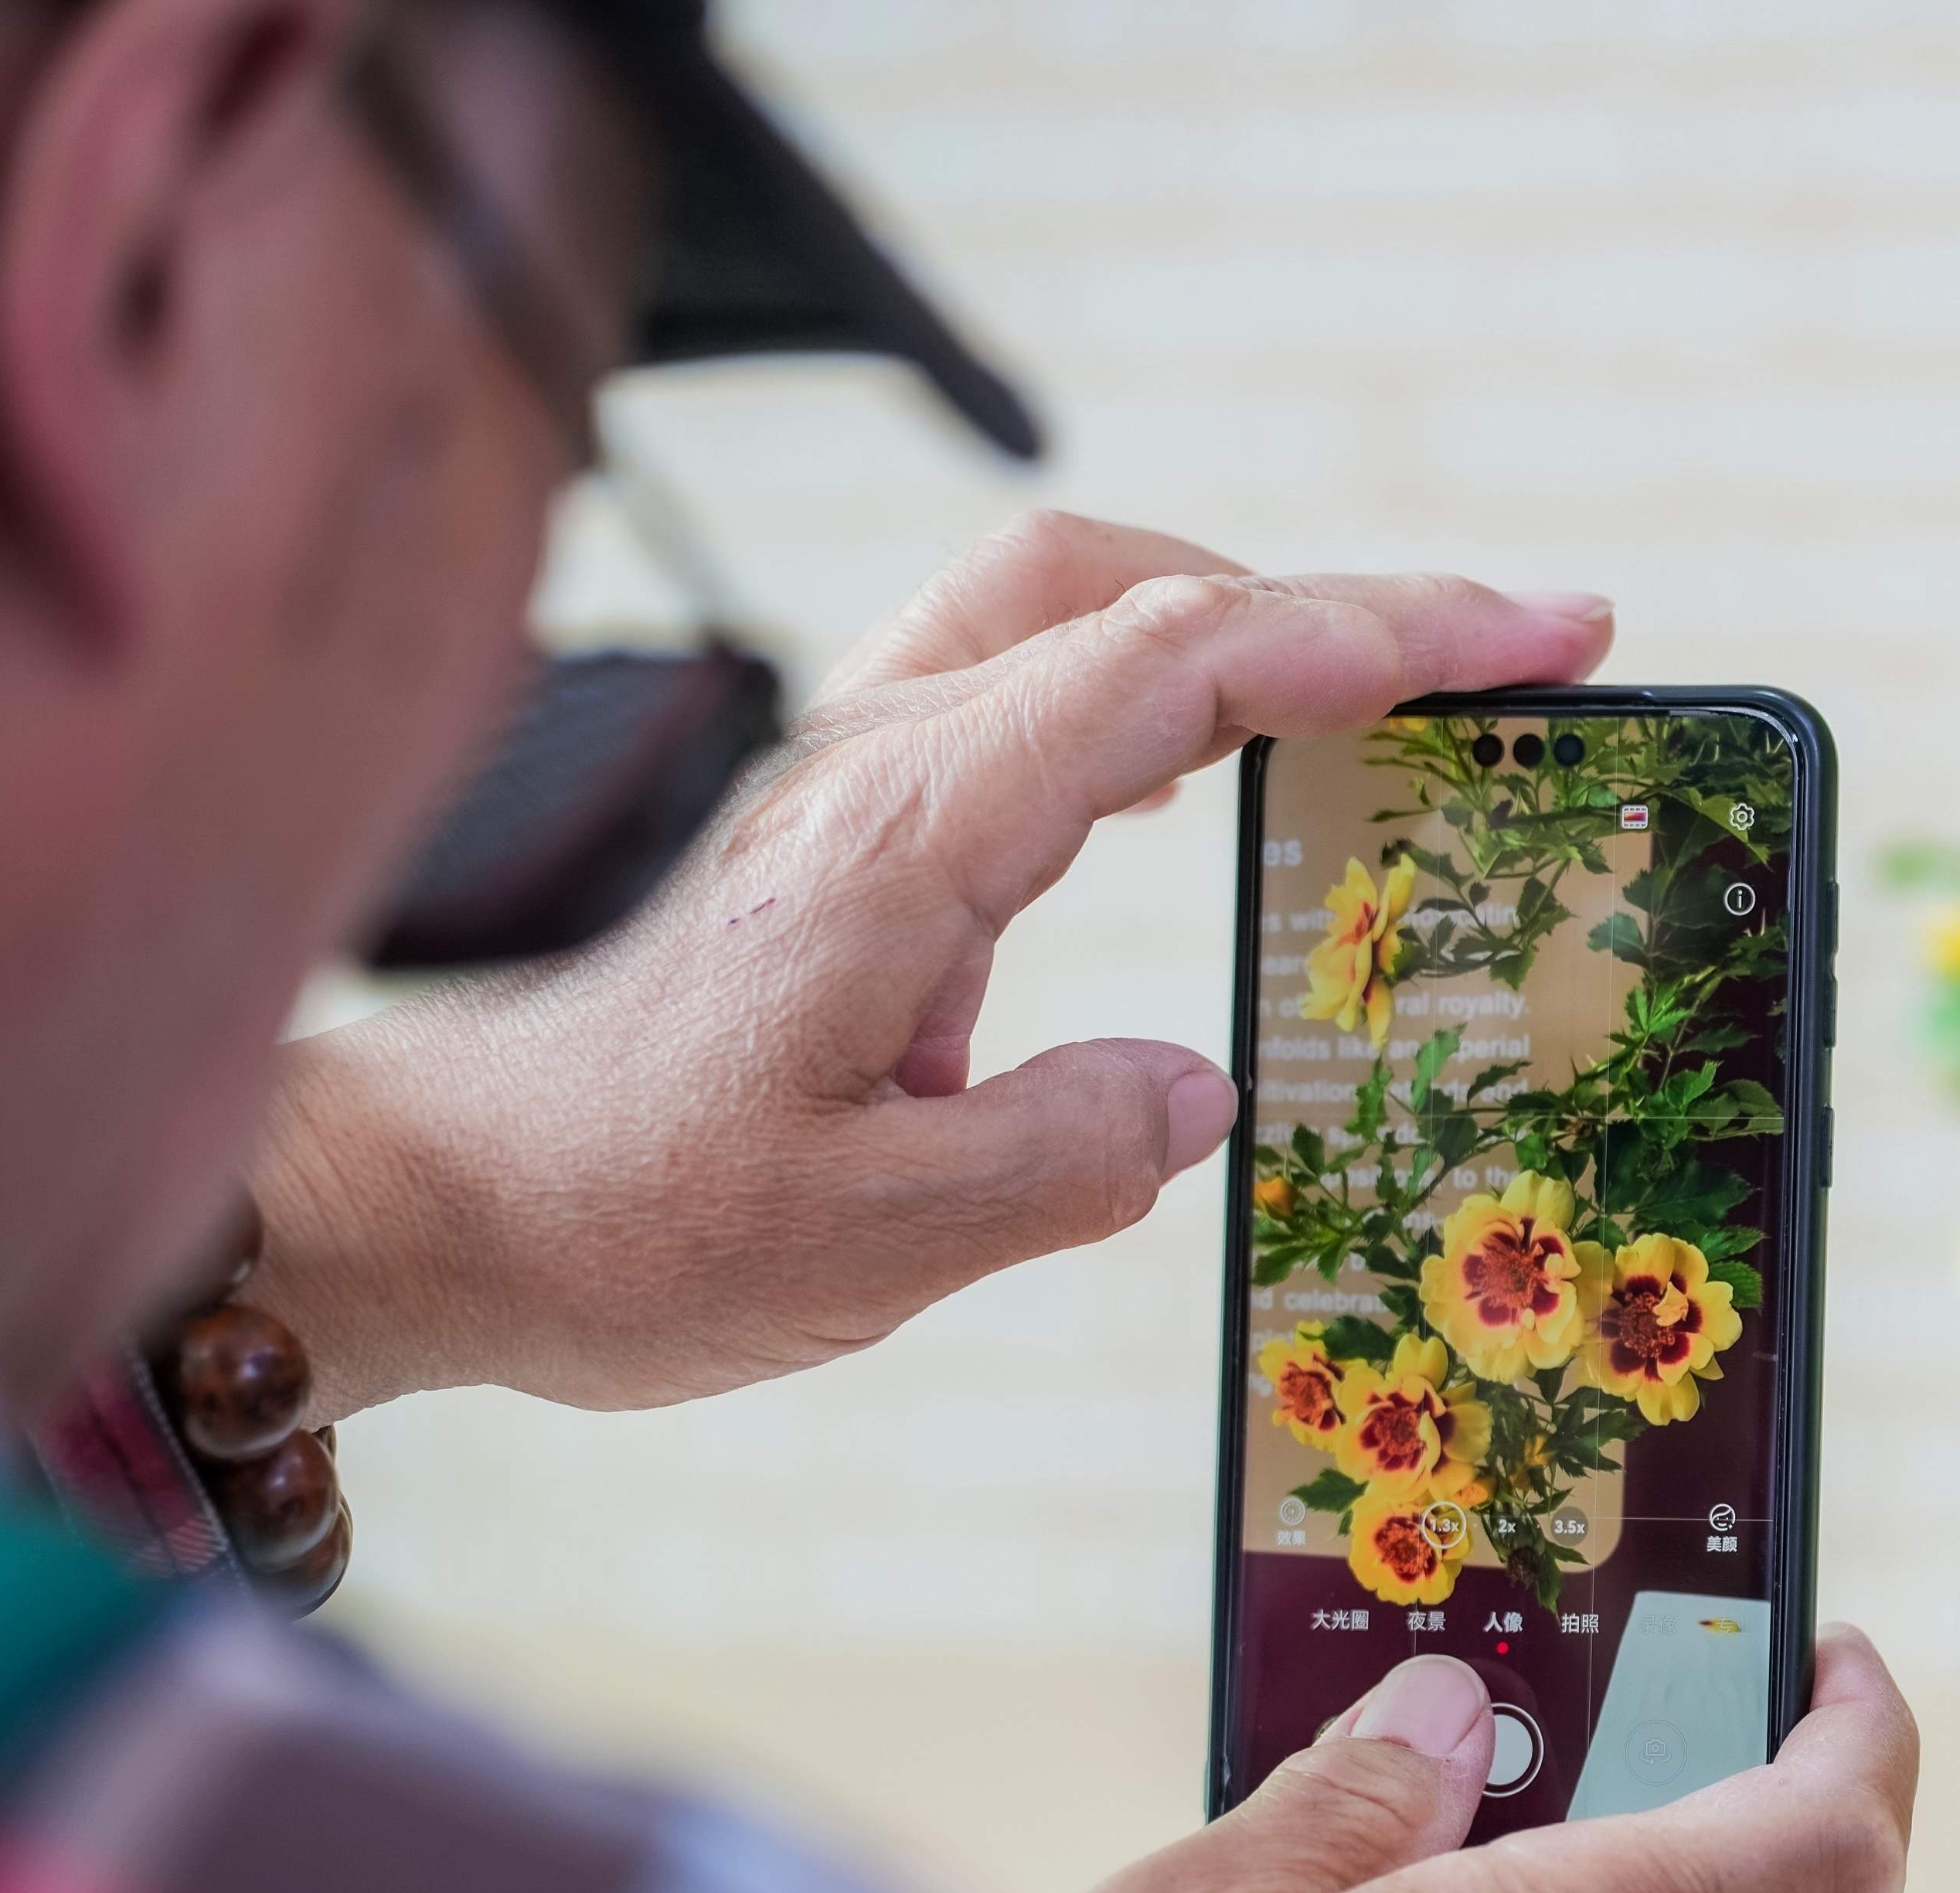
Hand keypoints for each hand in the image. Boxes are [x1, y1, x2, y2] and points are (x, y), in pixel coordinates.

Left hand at [244, 513, 1614, 1416]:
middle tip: (1504, 647)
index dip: (1375, 633)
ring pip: (1063, 605)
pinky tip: (1199, 774)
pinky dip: (1141, 684)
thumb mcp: (870, 1240)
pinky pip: (1008, 683)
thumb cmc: (619, 1219)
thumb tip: (1196, 1095)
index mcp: (908, 836)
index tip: (1533, 637)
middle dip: (1342, 599)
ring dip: (1239, 622)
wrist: (426, 1204)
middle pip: (1136, 585)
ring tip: (1382, 697)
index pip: (1179, 666)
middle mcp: (873, 765)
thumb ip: (1063, 1161)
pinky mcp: (822, 825)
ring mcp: (839, 776)